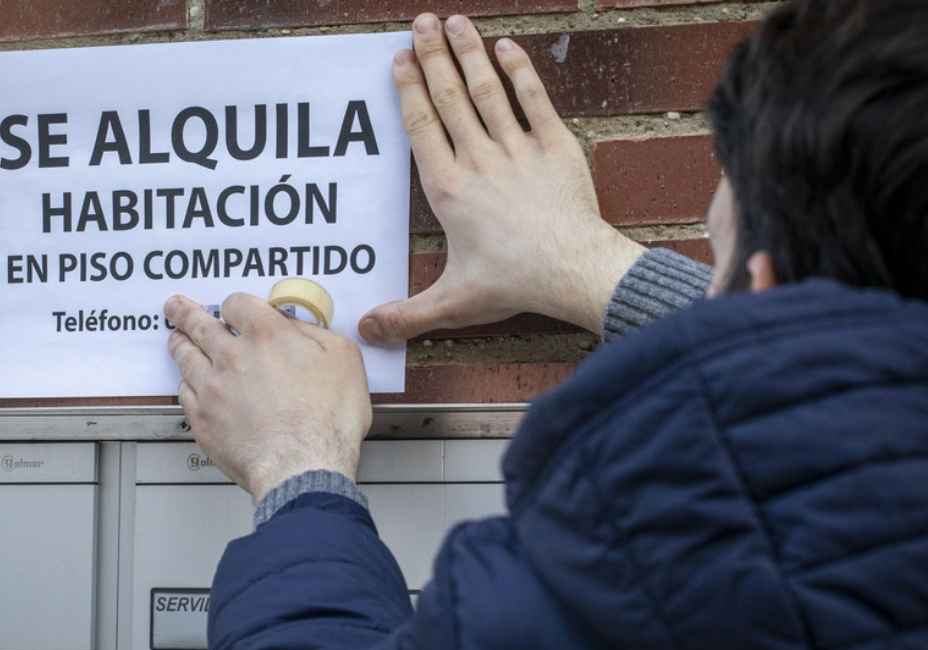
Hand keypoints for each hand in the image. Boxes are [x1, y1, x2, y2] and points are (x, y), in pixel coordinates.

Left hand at [164, 293, 371, 501]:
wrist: (303, 466)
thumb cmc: (327, 420)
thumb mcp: (343, 359)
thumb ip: (316, 334)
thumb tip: (298, 328)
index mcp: (268, 335)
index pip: (238, 304)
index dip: (234, 305)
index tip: (232, 309)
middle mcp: (233, 356)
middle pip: (199, 325)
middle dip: (185, 313)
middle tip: (176, 307)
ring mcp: (213, 388)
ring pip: (185, 357)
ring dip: (179, 343)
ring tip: (175, 338)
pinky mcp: (203, 419)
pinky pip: (184, 393)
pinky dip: (184, 383)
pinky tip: (186, 382)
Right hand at [359, 14, 644, 342]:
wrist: (573, 271)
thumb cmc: (514, 283)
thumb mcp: (452, 302)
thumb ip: (407, 314)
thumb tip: (364, 331)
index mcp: (449, 189)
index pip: (423, 127)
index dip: (409, 90)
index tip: (398, 60)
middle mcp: (479, 160)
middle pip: (451, 98)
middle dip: (432, 57)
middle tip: (420, 23)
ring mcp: (518, 149)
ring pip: (488, 91)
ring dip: (469, 53)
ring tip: (454, 22)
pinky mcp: (555, 147)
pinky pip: (534, 100)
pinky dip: (520, 71)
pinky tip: (506, 47)